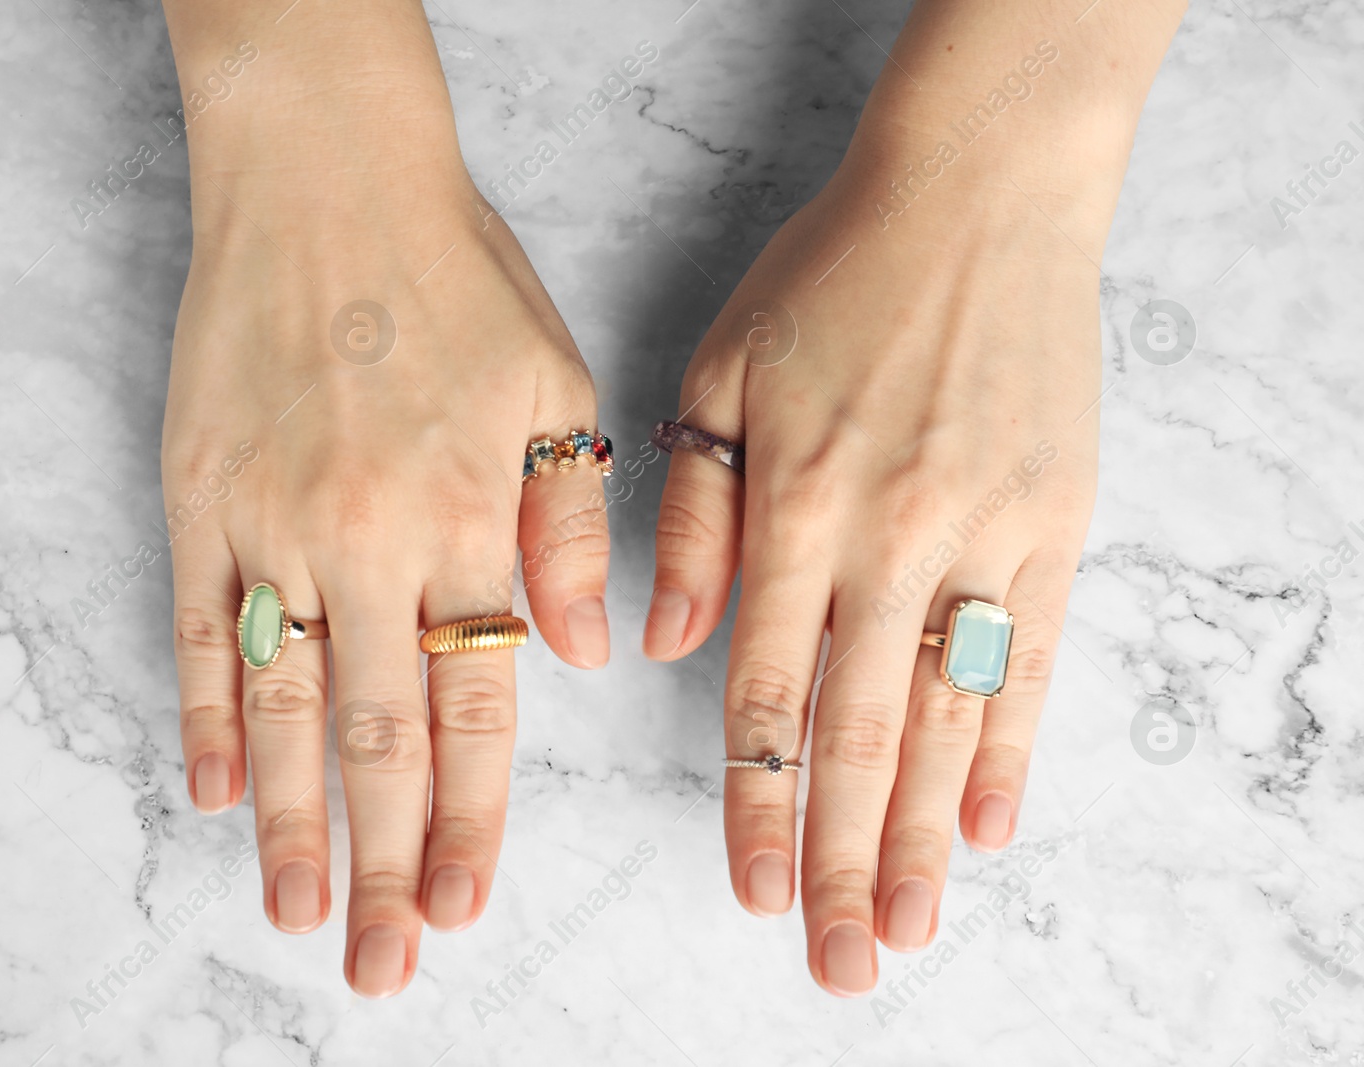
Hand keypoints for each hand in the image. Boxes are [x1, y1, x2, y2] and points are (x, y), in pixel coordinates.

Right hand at [161, 0, 609, 997]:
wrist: (324, 176)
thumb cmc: (451, 276)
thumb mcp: (554, 385)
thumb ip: (571, 525)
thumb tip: (581, 653)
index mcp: (467, 519)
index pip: (476, 705)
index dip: (469, 815)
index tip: (463, 902)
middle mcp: (369, 539)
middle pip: (377, 734)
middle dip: (381, 860)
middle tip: (380, 960)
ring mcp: (272, 522)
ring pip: (283, 703)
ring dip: (289, 819)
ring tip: (294, 909)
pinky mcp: (198, 494)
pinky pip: (201, 624)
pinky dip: (206, 711)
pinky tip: (211, 788)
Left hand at [645, 61, 1134, 991]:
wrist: (972, 198)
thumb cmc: (829, 283)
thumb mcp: (720, 376)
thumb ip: (691, 519)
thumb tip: (663, 647)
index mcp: (790, 506)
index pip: (762, 690)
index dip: (754, 799)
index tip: (751, 888)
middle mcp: (884, 536)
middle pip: (855, 729)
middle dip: (839, 855)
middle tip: (837, 961)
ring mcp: (981, 532)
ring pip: (945, 713)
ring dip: (922, 830)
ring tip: (909, 926)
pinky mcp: (1056, 521)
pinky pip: (1031, 656)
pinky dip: (1012, 746)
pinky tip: (990, 826)